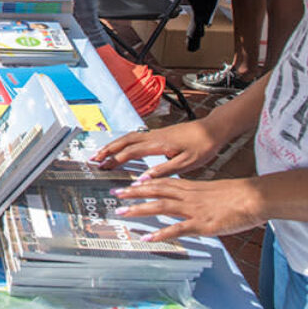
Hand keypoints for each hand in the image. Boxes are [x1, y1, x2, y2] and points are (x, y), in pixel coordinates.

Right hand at [93, 119, 225, 179]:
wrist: (213, 130)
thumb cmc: (203, 146)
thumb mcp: (186, 163)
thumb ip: (163, 171)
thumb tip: (144, 178)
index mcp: (159, 144)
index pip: (131, 152)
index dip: (115, 160)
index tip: (103, 167)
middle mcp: (154, 136)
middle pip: (124, 141)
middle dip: (108, 150)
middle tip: (94, 158)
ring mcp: (155, 133)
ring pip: (129, 137)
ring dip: (114, 145)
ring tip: (103, 153)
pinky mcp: (159, 134)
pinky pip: (135, 136)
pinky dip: (124, 142)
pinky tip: (122, 147)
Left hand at [112, 176, 265, 241]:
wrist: (255, 197)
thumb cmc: (240, 196)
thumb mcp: (214, 191)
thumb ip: (199, 195)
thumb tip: (190, 200)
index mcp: (191, 187)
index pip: (161, 183)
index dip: (143, 183)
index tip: (128, 184)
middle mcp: (188, 196)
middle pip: (154, 191)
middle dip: (133, 193)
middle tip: (115, 195)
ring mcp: (193, 210)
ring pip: (160, 207)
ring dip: (139, 210)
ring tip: (121, 214)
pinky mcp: (202, 224)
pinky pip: (177, 229)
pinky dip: (161, 234)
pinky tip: (147, 238)